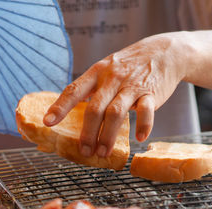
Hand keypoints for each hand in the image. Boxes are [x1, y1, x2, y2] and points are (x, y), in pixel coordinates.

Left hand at [44, 33, 185, 157]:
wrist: (163, 53)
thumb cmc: (130, 66)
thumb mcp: (108, 68)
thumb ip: (94, 87)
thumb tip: (75, 112)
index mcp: (97, 72)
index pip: (74, 90)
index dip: (60, 107)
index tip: (47, 123)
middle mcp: (112, 78)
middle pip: (95, 108)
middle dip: (88, 133)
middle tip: (84, 152)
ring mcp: (132, 86)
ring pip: (116, 113)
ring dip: (108, 135)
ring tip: (103, 153)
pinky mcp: (151, 93)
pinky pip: (146, 111)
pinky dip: (143, 126)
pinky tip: (139, 139)